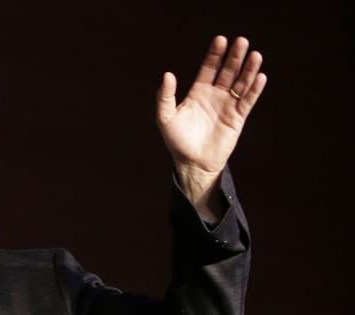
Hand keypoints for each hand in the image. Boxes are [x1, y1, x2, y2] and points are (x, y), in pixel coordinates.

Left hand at [156, 36, 265, 217]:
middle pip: (228, 71)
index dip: (215, 54)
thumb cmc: (177, 141)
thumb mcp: (166, 118)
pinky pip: (248, 101)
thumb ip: (165, 96)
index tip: (221, 40)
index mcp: (198, 92)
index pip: (209, 68)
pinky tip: (260, 77)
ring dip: (248, 69)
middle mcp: (215, 96)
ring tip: (255, 54)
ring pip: (241, 83)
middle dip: (234, 57)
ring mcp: (227, 106)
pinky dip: (254, 90)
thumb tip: (167, 75)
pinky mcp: (238, 118)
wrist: (192, 163)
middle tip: (241, 41)